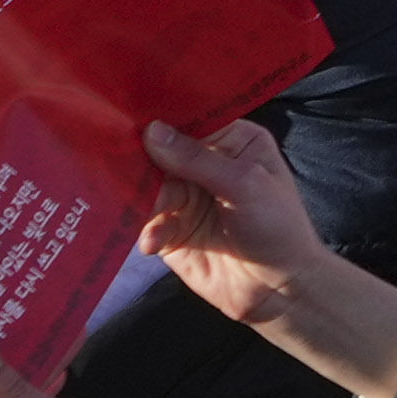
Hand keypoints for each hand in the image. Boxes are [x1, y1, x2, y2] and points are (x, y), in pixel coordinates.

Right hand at [136, 114, 396, 397]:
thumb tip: (151, 130)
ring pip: (148, 186)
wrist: (280, 290)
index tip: (129, 107)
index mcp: (232, 141)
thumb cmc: (277, 226)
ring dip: (140, 196)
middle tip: (116, 158)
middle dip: (141, 156)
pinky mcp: (172, 232)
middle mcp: (205, 164)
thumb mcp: (245, 185)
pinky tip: (152, 243)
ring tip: (141, 205)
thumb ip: (197, 159)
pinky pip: (148, 223)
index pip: (192, 118)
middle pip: (161, 151)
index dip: (164, 114)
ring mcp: (185, 198)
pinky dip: (147, 230)